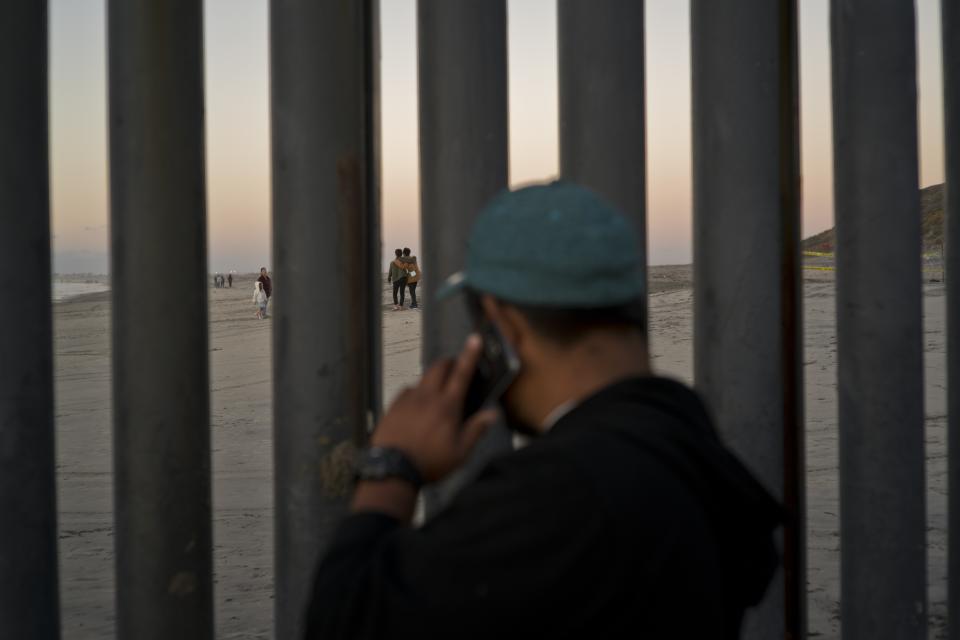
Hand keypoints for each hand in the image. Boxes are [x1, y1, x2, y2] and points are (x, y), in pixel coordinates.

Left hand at [371, 334, 497, 483]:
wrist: (392, 469)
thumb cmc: (430, 463)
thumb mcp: (460, 453)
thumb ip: (476, 430)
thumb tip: (492, 414)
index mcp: (447, 406)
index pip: (462, 374)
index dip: (470, 354)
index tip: (475, 339)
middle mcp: (427, 397)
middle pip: (439, 367)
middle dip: (449, 363)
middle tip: (456, 370)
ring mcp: (408, 399)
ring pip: (423, 379)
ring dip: (433, 380)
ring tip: (437, 397)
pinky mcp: (393, 406)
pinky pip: (407, 391)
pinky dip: (416, 393)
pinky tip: (417, 408)